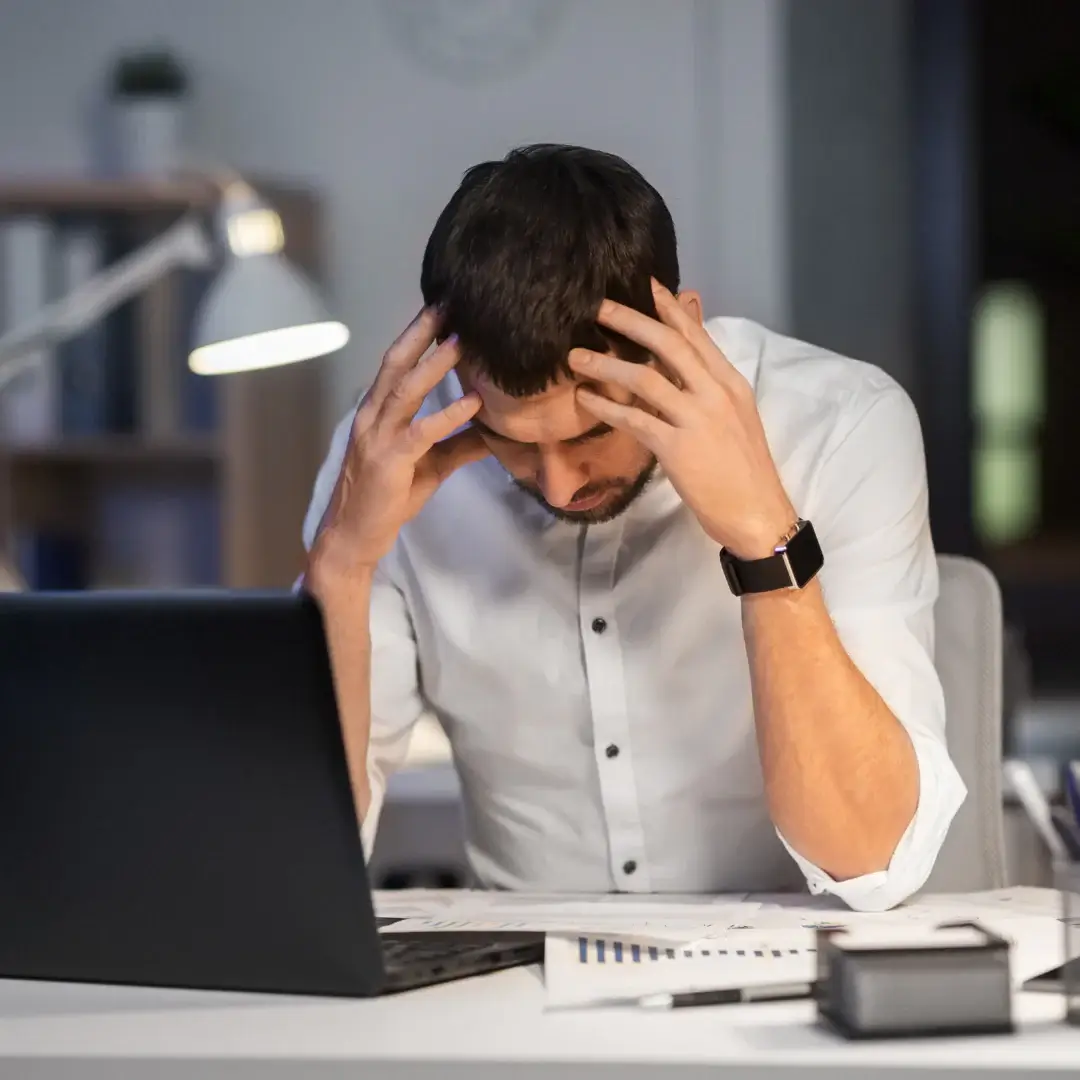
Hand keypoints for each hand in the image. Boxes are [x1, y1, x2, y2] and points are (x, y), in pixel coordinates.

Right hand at [308, 309, 488, 582]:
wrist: (353, 536)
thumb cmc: (387, 499)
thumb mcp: (430, 467)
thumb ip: (458, 445)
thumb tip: (495, 431)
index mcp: (377, 412)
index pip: (397, 364)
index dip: (417, 335)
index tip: (443, 308)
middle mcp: (372, 416)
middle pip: (396, 364)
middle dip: (421, 332)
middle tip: (449, 302)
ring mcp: (378, 437)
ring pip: (406, 390)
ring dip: (435, 364)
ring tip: (463, 340)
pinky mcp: (390, 461)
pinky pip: (421, 433)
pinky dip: (448, 415)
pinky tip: (473, 402)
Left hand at [568, 280, 794, 558]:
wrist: (757, 513)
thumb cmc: (743, 469)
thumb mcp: (734, 415)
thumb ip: (708, 384)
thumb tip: (685, 360)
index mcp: (730, 382)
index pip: (695, 335)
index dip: (667, 307)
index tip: (643, 284)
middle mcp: (715, 393)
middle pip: (669, 343)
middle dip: (630, 320)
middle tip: (597, 306)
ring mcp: (697, 419)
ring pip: (646, 378)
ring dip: (606, 365)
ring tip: (576, 357)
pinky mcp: (678, 448)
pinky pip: (634, 419)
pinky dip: (606, 407)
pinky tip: (585, 400)